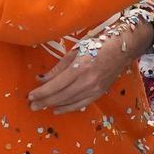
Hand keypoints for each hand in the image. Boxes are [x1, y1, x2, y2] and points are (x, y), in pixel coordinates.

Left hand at [29, 20, 153, 112]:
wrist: (123, 48)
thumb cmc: (97, 44)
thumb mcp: (75, 51)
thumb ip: (59, 68)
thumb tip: (42, 80)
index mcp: (80, 68)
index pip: (56, 85)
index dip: (42, 92)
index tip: (30, 95)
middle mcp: (87, 81)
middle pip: (61, 96)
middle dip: (45, 101)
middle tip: (32, 106)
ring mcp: (95, 89)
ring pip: (70, 102)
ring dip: (54, 105)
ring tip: (41, 107)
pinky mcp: (100, 93)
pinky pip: (81, 104)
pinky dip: (68, 108)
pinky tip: (58, 109)